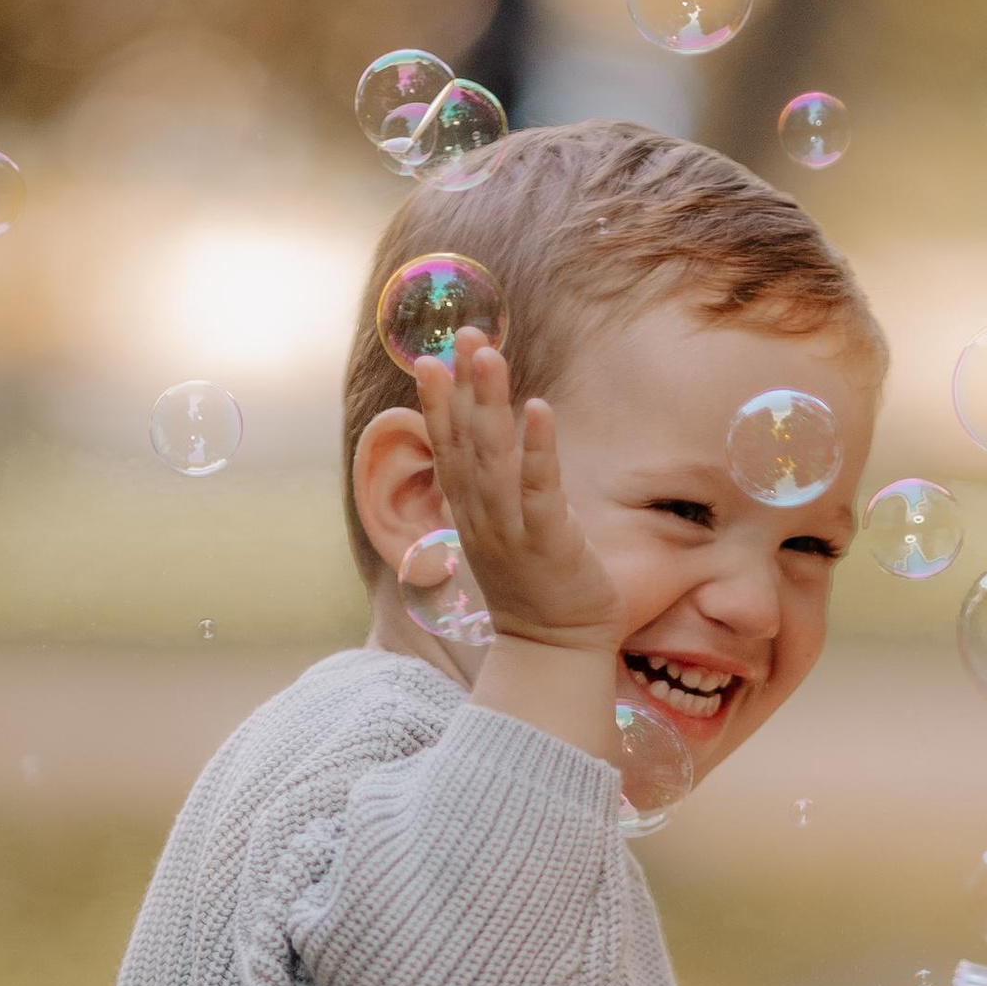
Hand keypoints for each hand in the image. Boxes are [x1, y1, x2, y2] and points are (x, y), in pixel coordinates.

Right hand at [414, 330, 620, 659]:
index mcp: (471, 514)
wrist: (555, 651)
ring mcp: (512, 530)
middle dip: (463, 387)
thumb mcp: (507, 534)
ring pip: (495, 457)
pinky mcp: (549, 543)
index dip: (439, 404)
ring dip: (490, 403)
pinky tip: (537, 408)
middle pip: (467, 443)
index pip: (449, 450)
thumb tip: (495, 452)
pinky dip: (536, 448)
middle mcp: (483, 518)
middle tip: (464, 334)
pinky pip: (540, 489)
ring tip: (489, 354)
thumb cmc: (538, 588)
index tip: (431, 358)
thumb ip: (498, 493)